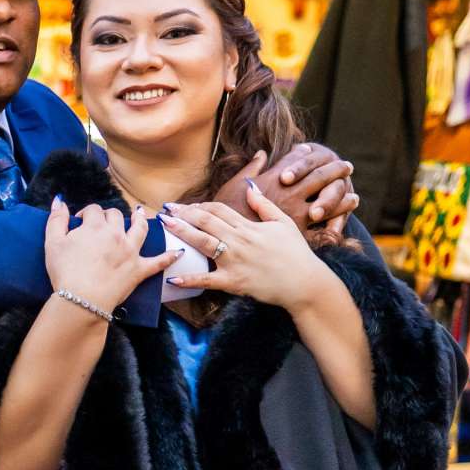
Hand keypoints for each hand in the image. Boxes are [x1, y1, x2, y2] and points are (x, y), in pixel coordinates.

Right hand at [45, 199, 174, 317]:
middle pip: (116, 215)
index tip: (78, 221)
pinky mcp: (139, 270)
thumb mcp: (52, 243)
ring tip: (141, 214)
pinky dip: (169, 257)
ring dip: (141, 220)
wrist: (82, 299)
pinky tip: (178, 252)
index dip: (84, 213)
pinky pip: (158, 262)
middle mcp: (116, 234)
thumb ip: (56, 219)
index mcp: (95, 226)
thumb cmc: (65, 272)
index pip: (93, 210)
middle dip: (109, 215)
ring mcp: (130, 251)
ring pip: (140, 229)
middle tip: (102, 223)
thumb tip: (59, 200)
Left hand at [164, 183, 327, 310]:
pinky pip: (207, 280)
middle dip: (183, 214)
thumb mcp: (283, 223)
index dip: (199, 205)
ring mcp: (234, 261)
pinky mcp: (233, 282)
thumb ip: (263, 205)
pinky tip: (172, 278)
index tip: (185, 206)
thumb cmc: (295, 253)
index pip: (218, 209)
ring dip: (182, 232)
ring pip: (203, 242)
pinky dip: (189, 279)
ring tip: (165, 225)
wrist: (304, 282)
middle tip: (165, 211)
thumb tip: (249, 186)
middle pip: (206, 221)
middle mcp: (238, 240)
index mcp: (248, 226)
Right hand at [217, 144, 357, 240]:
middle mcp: (290, 192)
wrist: (225, 239)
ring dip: (342, 197)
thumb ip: (251, 168)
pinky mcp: (300, 233)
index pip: (295, 159)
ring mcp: (297, 212)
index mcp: (274, 178)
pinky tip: (343, 224)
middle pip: (320, 175)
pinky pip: (323, 228)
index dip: (304, 153)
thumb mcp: (234, 185)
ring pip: (328, 200)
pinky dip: (336, 225)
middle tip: (347, 166)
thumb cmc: (225, 211)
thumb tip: (261, 153)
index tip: (311, 150)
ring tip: (353, 197)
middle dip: (335, 169)